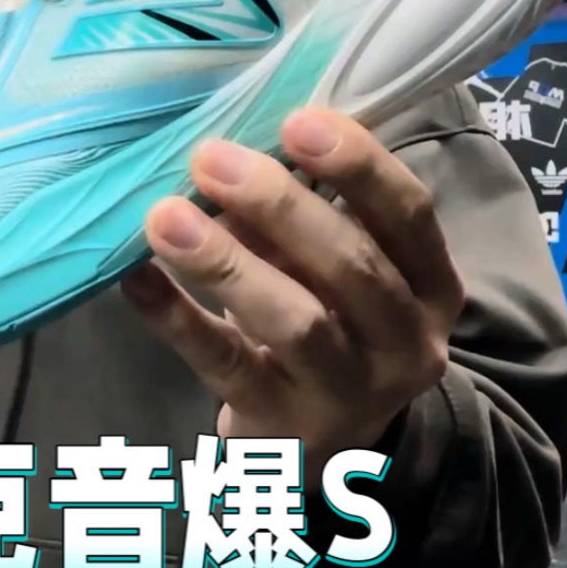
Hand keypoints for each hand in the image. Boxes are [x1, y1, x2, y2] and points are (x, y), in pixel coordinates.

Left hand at [122, 109, 465, 487]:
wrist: (328, 449)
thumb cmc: (330, 322)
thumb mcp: (335, 267)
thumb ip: (300, 214)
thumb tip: (229, 148)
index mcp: (430, 285)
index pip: (409, 214)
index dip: (359, 164)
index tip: (297, 118)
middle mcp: (407, 343)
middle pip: (353, 266)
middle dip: (278, 205)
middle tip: (209, 156)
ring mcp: (349, 394)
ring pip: (297, 323)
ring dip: (226, 262)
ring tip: (164, 216)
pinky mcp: (285, 429)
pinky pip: (227, 367)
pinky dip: (178, 318)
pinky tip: (136, 278)